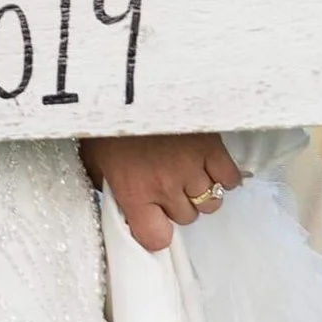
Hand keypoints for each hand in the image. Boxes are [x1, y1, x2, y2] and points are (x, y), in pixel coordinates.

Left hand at [82, 133, 243, 254]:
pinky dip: (222, 175)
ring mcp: (191, 167)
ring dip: (200, 191)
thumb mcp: (93, 158)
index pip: (156, 239)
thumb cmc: (107, 119)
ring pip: (211, 202)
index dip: (156, 232)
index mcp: (133, 192)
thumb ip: (107, 186)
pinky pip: (229, 179)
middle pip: (186, 217)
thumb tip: (118, 205)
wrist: (127, 82)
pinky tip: (208, 165)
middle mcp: (164, 186)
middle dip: (177, 204)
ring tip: (187, 173)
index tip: (153, 220)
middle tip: (166, 183)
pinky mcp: (211, 147)